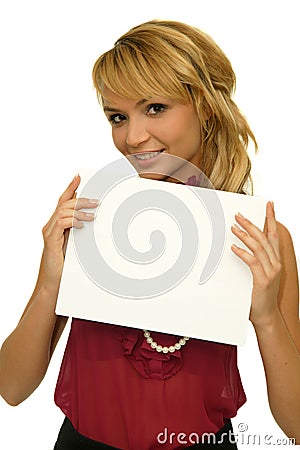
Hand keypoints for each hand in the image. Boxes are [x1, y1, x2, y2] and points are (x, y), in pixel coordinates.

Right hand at [41, 174, 98, 289]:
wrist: (54, 282)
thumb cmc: (66, 263)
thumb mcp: (76, 243)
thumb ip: (81, 230)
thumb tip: (95, 219)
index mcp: (57, 224)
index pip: (63, 200)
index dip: (70, 187)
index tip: (79, 176)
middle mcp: (51, 225)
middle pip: (64, 203)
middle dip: (81, 199)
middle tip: (96, 201)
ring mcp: (49, 232)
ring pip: (63, 211)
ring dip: (79, 211)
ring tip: (93, 215)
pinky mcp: (50, 241)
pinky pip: (60, 224)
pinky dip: (72, 221)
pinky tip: (82, 225)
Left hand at [231, 201, 281, 326]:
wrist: (266, 316)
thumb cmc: (260, 295)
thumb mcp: (260, 275)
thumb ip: (255, 260)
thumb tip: (240, 245)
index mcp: (275, 260)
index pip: (274, 235)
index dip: (272, 219)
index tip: (269, 205)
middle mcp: (276, 264)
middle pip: (264, 237)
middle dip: (252, 224)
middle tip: (239, 215)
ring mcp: (271, 272)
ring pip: (258, 247)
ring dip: (245, 235)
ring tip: (233, 227)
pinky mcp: (263, 280)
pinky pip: (253, 262)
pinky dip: (243, 253)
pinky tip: (234, 247)